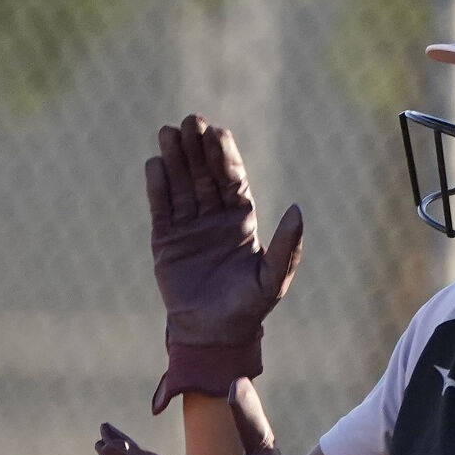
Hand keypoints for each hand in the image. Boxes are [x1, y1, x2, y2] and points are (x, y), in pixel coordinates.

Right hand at [146, 115, 303, 410]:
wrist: (213, 333)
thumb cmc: (248, 308)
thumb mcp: (273, 277)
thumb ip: (286, 244)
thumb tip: (299, 209)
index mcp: (242, 220)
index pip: (232, 179)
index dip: (225, 155)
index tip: (218, 132)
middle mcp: (215, 217)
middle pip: (204, 174)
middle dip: (197, 148)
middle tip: (191, 120)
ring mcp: (189, 225)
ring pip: (181, 184)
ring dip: (175, 158)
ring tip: (168, 132)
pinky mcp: (166, 238)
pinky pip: (161, 207)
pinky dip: (157, 186)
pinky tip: (155, 163)